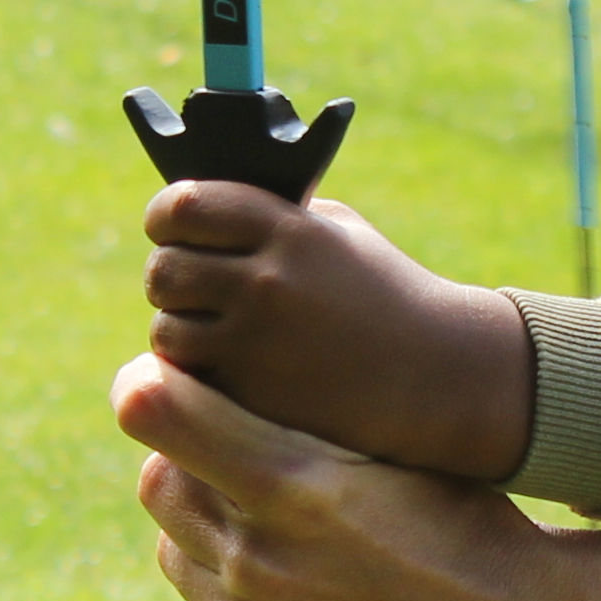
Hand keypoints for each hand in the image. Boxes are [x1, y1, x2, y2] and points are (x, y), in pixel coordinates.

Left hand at [117, 354, 569, 600]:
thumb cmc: (456, 524)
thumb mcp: (385, 448)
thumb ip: (284, 423)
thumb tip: (169, 392)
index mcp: (294, 486)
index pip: (156, 415)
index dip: (150, 392)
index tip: (151, 387)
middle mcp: (260, 567)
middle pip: (161, 488)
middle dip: (195, 471)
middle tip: (250, 476)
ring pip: (181, 559)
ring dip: (217, 543)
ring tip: (293, 550)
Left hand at [143, 182, 534, 482]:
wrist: (436, 375)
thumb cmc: (385, 295)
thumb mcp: (337, 235)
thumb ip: (272, 217)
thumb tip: (200, 212)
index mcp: (288, 231)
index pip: (184, 205)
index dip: (166, 216)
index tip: (170, 227)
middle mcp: (267, 283)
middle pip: (164, 269)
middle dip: (170, 277)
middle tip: (189, 285)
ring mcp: (257, 344)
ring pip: (166, 330)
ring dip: (180, 329)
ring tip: (211, 331)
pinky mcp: (254, 395)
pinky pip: (193, 378)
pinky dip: (200, 372)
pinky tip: (229, 365)